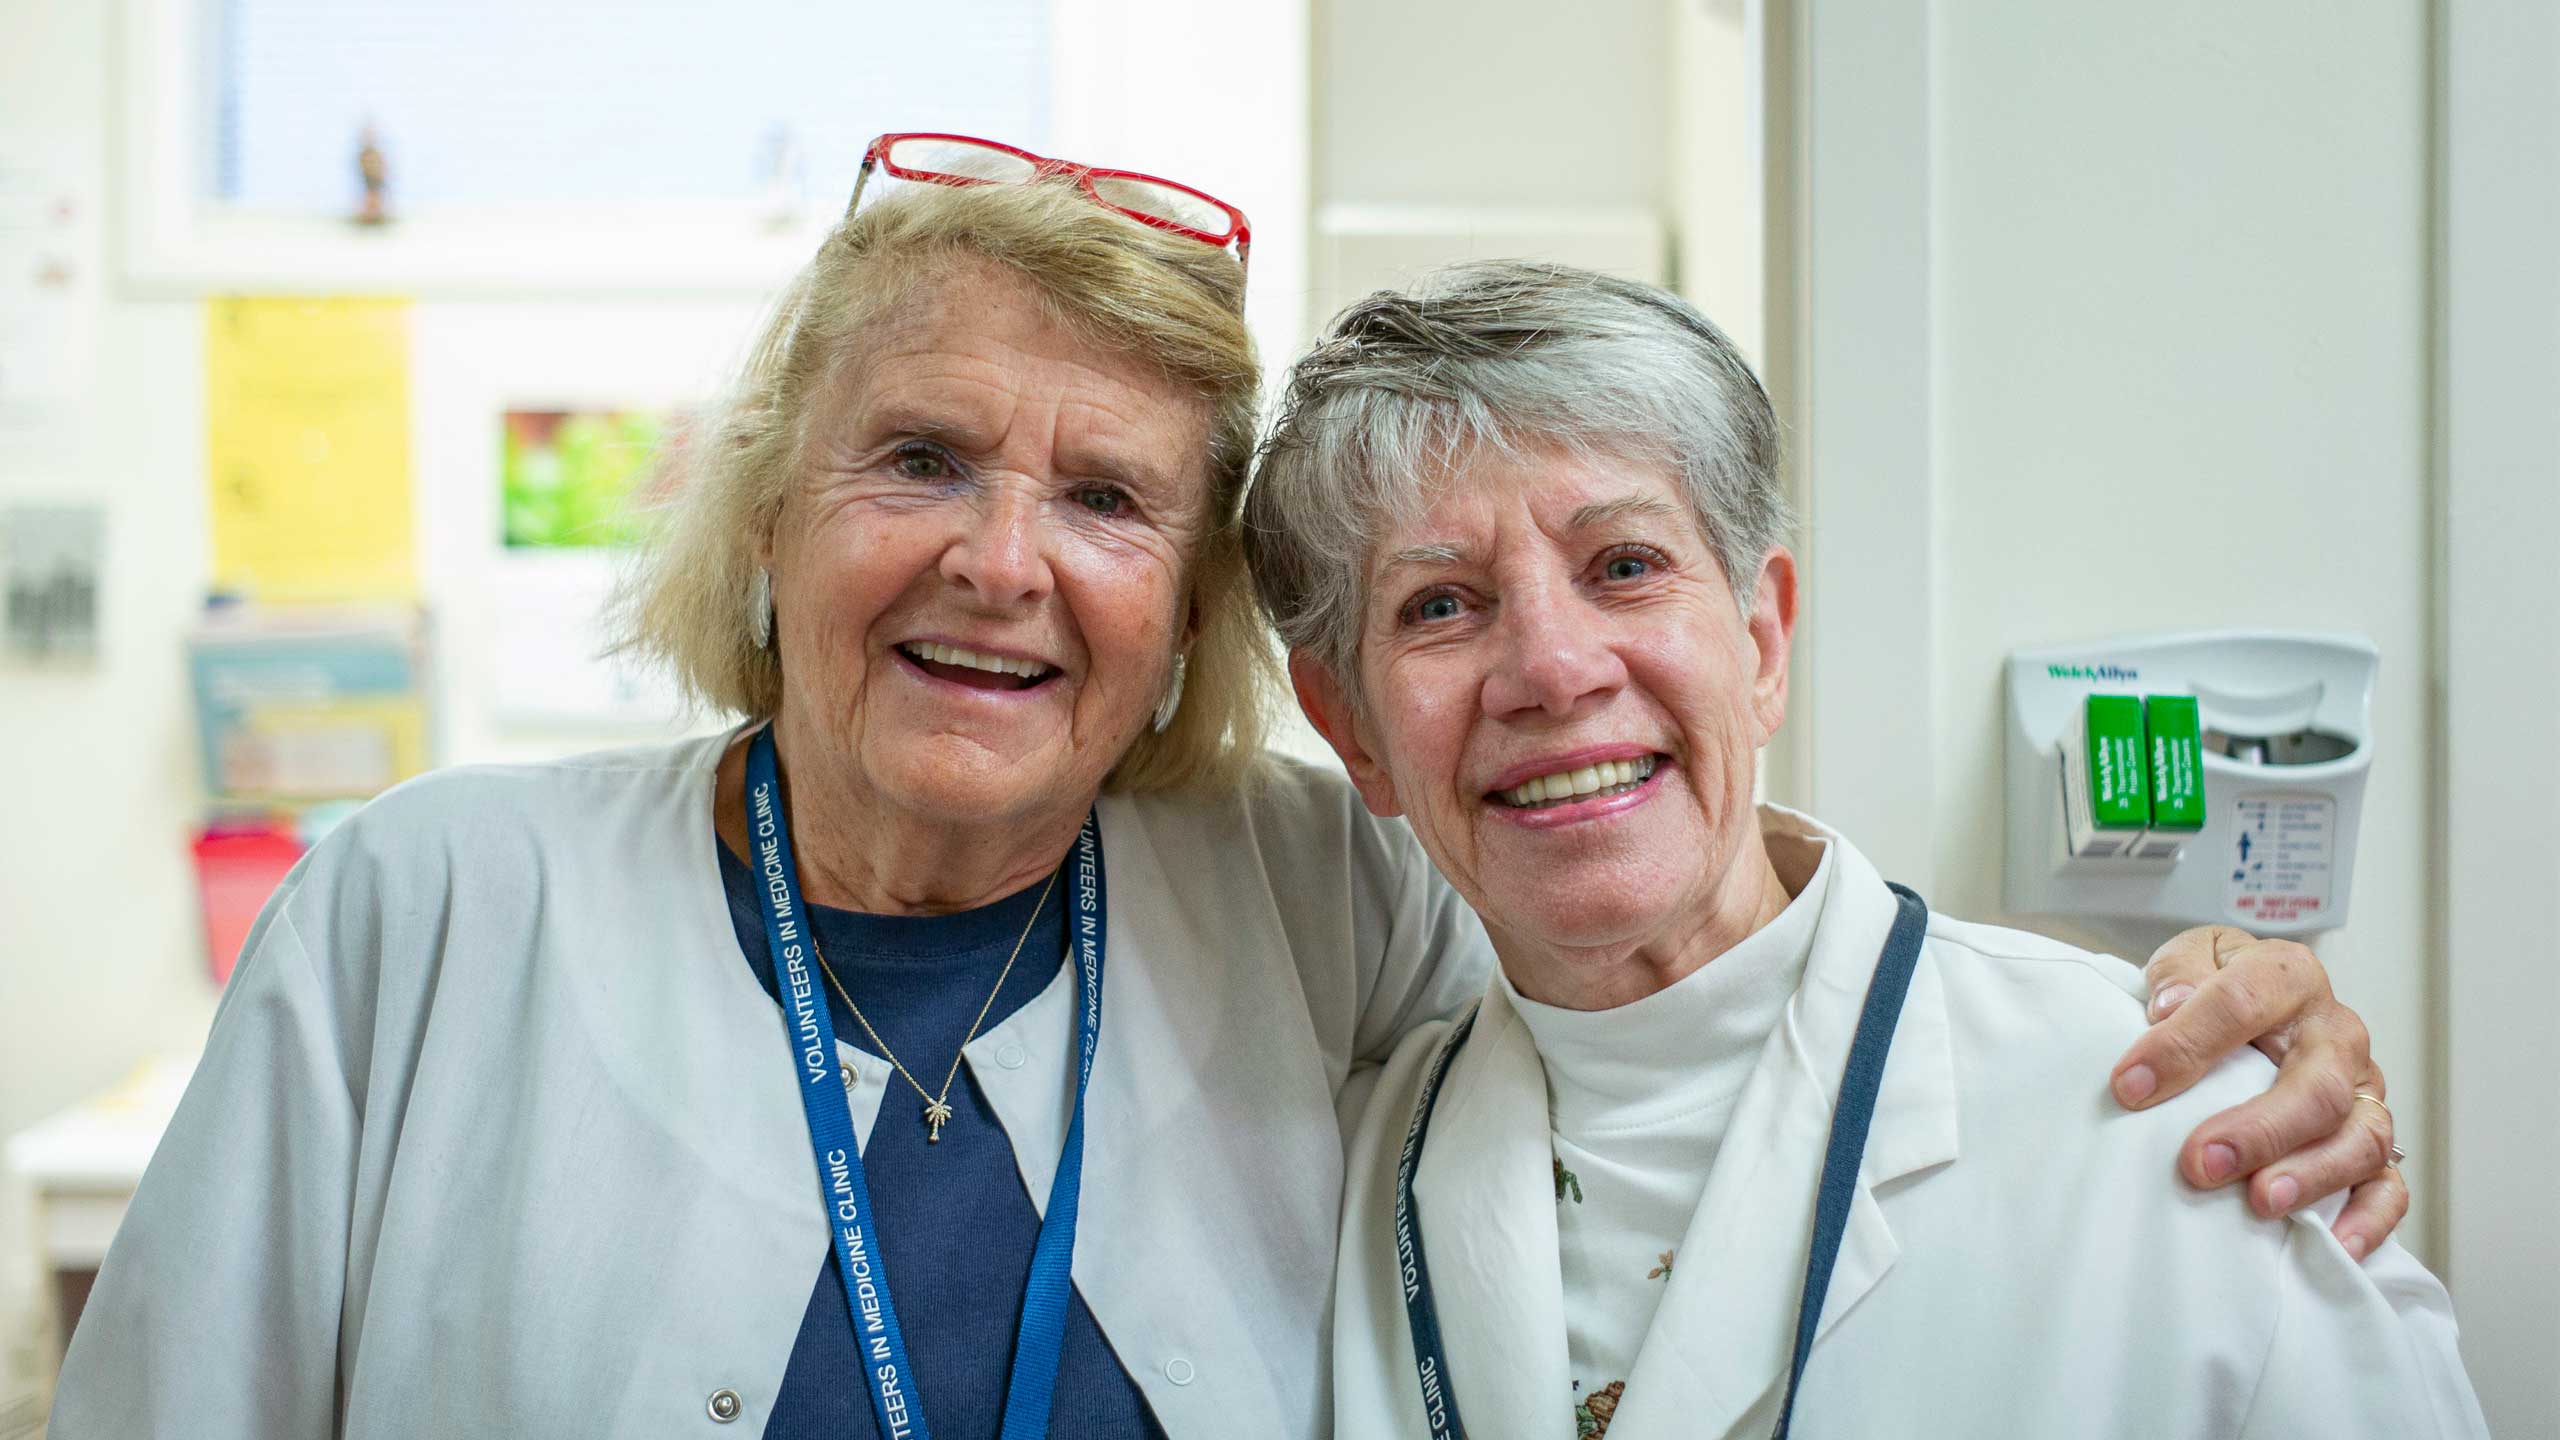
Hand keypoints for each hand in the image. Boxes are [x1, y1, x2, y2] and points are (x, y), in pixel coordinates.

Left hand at [2109, 925, 2403, 1258]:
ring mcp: (2362, 1090)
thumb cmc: (2216, 985)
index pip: (2243, 1003)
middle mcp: (2336, 1034)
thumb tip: (2168, 1006)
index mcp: (2288, 978)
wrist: (2259, 997)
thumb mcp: (2191, 957)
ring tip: (2262, 1203)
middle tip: (2200, 1163)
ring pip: (2362, 1136)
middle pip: (2318, 1086)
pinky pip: (2390, 1184)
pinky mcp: (2372, 1139)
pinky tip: (2334, 1245)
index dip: (2185, 1045)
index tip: (2130, 1086)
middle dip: (2259, 1130)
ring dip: (2313, 1175)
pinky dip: (2370, 1218)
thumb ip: (2179, 974)